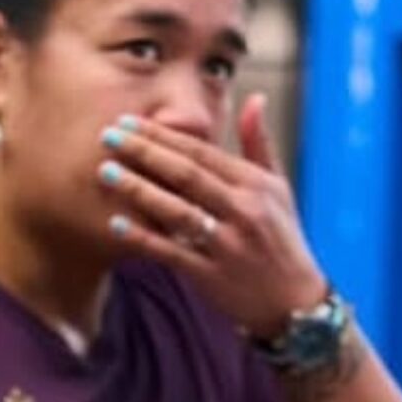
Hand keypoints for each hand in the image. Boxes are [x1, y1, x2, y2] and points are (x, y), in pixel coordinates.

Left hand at [97, 94, 328, 339]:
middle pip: (186, 174)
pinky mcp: (213, 276)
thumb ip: (260, 143)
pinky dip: (143, 237)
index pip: (202, 152)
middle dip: (144, 152)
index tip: (129, 121)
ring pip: (176, 210)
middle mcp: (243, 211)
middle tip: (108, 136)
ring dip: (138, 189)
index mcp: (256, 185)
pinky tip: (115, 223)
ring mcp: (228, 245)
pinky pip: (171, 253)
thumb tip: (254, 98)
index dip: (163, 135)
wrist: (296, 303)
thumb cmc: (282, 238)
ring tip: (105, 172)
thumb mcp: (279, 188)